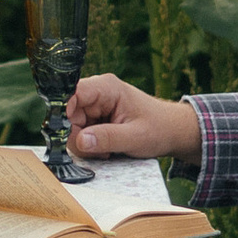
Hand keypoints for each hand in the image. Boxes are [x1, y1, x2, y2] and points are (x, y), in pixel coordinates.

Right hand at [68, 72, 201, 166]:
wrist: (172, 132)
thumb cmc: (159, 129)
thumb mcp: (135, 137)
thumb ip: (107, 138)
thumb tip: (80, 140)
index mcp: (106, 87)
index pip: (72, 94)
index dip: (65, 114)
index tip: (72, 135)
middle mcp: (96, 93)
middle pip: (68, 114)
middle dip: (78, 136)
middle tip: (99, 150)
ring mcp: (94, 106)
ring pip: (72, 126)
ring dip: (85, 144)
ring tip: (108, 150)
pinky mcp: (95, 118)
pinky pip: (80, 133)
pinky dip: (90, 145)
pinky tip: (106, 149)